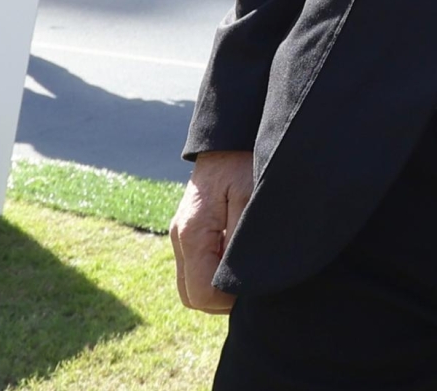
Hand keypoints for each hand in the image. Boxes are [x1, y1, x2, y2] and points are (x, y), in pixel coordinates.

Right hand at [171, 151, 254, 312]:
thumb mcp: (251, 199)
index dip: (230, 299)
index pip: (202, 294)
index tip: (256, 285)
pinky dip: (215, 272)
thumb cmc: (244, 163)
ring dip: (218, 287)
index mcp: (192, 233)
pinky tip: (239, 257)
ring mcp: (181, 235)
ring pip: (191, 284)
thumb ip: (241, 242)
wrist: (229, 137)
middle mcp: (180, 238)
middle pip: (192, 296)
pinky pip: (197, 267)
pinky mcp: (190, 231)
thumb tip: (240, 281)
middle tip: (255, 283)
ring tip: (249, 269)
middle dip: (222, 300)